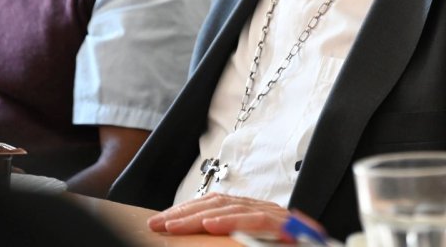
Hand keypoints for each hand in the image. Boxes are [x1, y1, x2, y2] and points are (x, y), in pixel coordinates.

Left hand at [148, 192, 292, 235]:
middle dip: (184, 213)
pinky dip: (231, 221)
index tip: (161, 221)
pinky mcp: (288, 228)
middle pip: (219, 202)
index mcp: (257, 217)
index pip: (217, 204)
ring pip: (232, 207)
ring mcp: (278, 218)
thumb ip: (232, 242)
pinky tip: (209, 225)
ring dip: (198, 216)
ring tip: (172, 225)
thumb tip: (204, 236)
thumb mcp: (252, 245)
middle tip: (156, 223)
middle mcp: (267, 212)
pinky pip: (255, 220)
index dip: (187, 211)